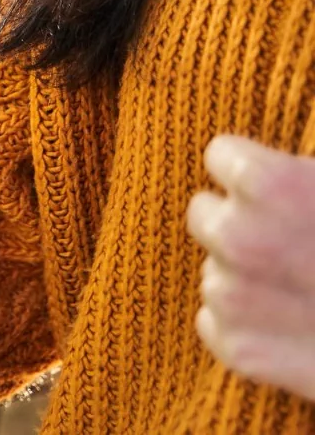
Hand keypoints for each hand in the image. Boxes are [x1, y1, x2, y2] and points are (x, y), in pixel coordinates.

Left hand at [187, 136, 314, 399]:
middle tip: (287, 237)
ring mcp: (238, 300)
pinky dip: (247, 328)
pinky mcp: (245, 353)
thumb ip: (309, 177)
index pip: (222, 157)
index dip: (254, 170)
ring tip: (303, 287)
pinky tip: (291, 325)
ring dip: (247, 279)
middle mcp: (244, 241)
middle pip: (206, 216)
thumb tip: (297, 172)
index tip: (283, 184)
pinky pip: (216, 327)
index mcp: (275, 186)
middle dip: (239, 222)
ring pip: (215, 274)